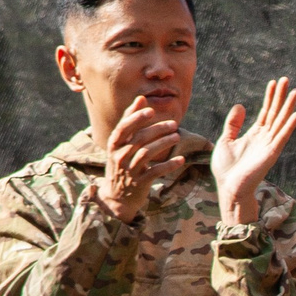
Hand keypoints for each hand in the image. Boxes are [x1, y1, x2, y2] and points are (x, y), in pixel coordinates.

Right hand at [98, 96, 184, 220]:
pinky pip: (156, 172)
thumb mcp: (121, 144)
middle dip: (156, 129)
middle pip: (138, 139)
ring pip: (147, 153)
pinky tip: (181, 159)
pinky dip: (169, 165)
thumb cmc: (122, 164)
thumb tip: (141, 98)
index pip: (123, 127)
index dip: (135, 118)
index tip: (150, 110)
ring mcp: (129, 170)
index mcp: (113, 145)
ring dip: (163, 144)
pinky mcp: (139, 183)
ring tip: (177, 136)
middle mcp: (119, 156)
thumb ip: (130, 123)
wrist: (116, 197)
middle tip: (173, 124)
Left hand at [213, 78, 295, 225]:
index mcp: (255, 134)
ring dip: (288, 106)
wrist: (229, 188)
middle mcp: (265, 138)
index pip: (266, 112)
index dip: (270, 97)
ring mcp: (269, 145)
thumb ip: (233, 124)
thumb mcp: (226, 140)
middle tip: (287, 79)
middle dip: (281, 96)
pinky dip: (289, 126)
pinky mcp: (271, 153)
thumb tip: (241, 106)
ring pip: (281, 121)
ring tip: (295, 91)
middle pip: (275, 113)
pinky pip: (282, 136)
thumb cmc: (226, 169)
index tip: (274, 82)